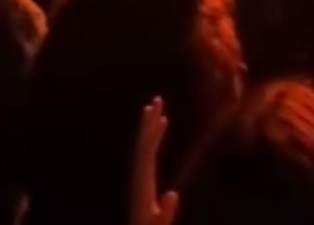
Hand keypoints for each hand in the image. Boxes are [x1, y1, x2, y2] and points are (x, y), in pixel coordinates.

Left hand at [131, 99, 179, 224]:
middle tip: (156, 100)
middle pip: (142, 144)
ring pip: (143, 147)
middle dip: (149, 122)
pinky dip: (152, 138)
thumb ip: (166, 213)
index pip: (147, 154)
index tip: (162, 118)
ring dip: (149, 126)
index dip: (154, 135)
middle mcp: (139, 177)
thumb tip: (173, 194)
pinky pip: (147, 153)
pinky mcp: (144, 181)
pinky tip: (158, 130)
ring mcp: (140, 178)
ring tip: (155, 107)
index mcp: (143, 183)